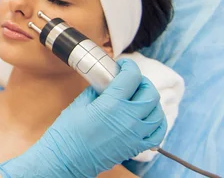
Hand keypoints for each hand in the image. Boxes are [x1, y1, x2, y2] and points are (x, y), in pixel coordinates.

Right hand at [0, 59, 166, 177]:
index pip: (132, 77)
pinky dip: (157, 123)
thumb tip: (103, 84)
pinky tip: (149, 117)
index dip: (129, 66)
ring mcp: (135, 135)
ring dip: (151, 101)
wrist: (67, 159)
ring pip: (157, 112)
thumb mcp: (79, 104)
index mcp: (112, 104)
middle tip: (131, 79)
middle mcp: (129, 118)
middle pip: (150, 93)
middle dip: (142, 82)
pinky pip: (157, 134)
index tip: (123, 64)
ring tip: (140, 97)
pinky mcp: (135, 147)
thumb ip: (96, 91)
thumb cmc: (68, 133)